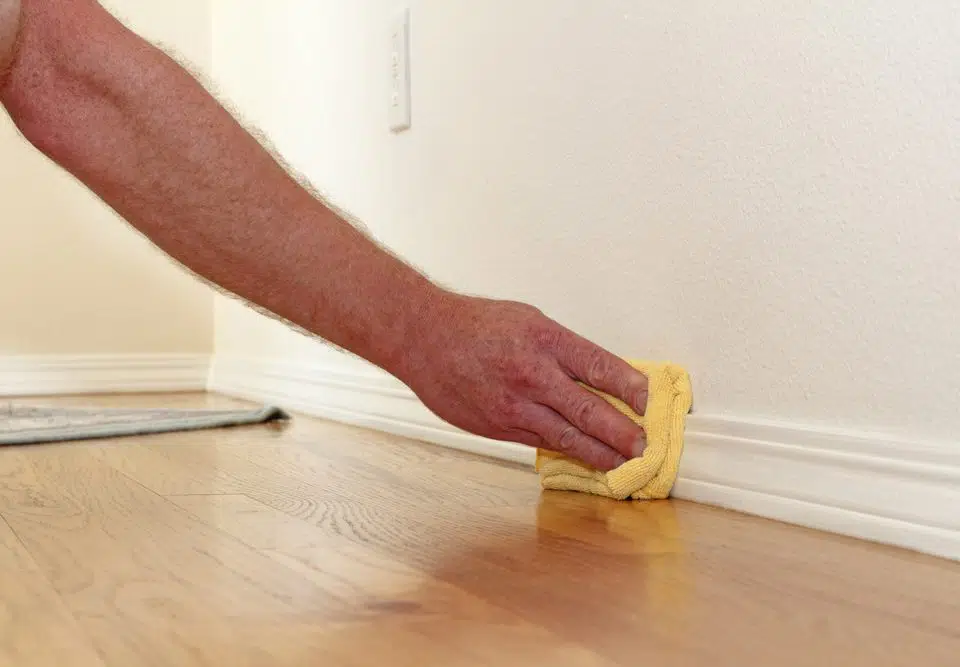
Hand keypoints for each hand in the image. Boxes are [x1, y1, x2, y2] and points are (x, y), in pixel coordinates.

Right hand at [398, 293, 648, 470]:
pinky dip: (565, 451)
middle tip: (645, 447)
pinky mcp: (498, 426)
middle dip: (623, 432)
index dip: (631, 387)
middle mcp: (533, 373)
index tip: (650, 401)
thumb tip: (598, 377)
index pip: (600, 367)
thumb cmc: (476, 325)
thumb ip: (563, 351)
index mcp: (546, 340)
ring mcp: (514, 405)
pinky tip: (583, 459)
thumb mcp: (529, 321)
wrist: (424, 339)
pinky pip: (539, 442)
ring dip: (600, 452)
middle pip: (590, 409)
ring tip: (622, 464)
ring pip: (567, 435)